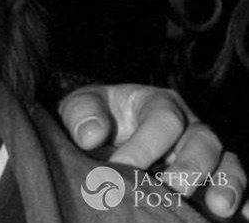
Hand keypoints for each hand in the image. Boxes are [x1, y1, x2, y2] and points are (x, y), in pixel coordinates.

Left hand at [59, 84, 247, 219]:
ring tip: (218, 208)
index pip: (163, 121)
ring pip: (227, 163)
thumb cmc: (96, 117)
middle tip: (169, 190)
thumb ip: (82, 114)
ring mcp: (204, 153)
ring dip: (226, 185)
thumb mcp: (82, 106)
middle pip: (202, 142)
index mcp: (158, 104)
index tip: (117, 168)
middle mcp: (188, 126)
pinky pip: (237, 186)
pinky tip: (240, 219)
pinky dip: (244, 202)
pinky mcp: (212, 178)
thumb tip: (91, 136)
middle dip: (188, 168)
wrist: (104, 132)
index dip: (144, 146)